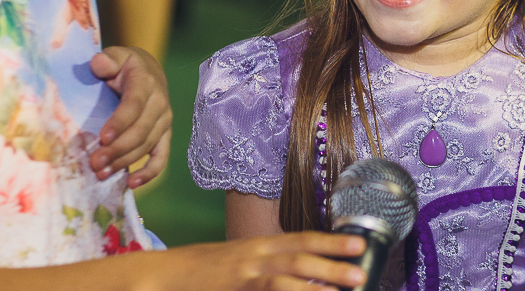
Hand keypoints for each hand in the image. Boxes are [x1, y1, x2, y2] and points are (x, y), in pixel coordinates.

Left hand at [89, 46, 171, 187]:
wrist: (147, 71)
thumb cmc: (124, 65)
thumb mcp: (116, 55)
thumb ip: (107, 59)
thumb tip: (98, 63)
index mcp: (146, 82)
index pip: (134, 104)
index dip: (120, 122)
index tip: (102, 138)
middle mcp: (160, 103)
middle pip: (141, 131)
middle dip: (118, 149)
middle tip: (94, 163)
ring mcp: (164, 122)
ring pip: (147, 146)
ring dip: (125, 162)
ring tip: (101, 174)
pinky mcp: (164, 136)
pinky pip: (161, 157)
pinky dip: (149, 173)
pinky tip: (131, 183)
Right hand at [165, 233, 368, 290]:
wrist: (162, 274)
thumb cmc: (204, 271)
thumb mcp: (241, 261)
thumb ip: (270, 265)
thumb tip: (307, 274)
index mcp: (259, 245)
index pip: (301, 238)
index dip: (332, 240)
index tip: (359, 244)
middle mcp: (253, 255)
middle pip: (299, 255)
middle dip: (333, 261)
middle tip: (362, 271)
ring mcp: (242, 273)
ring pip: (285, 276)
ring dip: (316, 284)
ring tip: (343, 290)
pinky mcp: (233, 289)